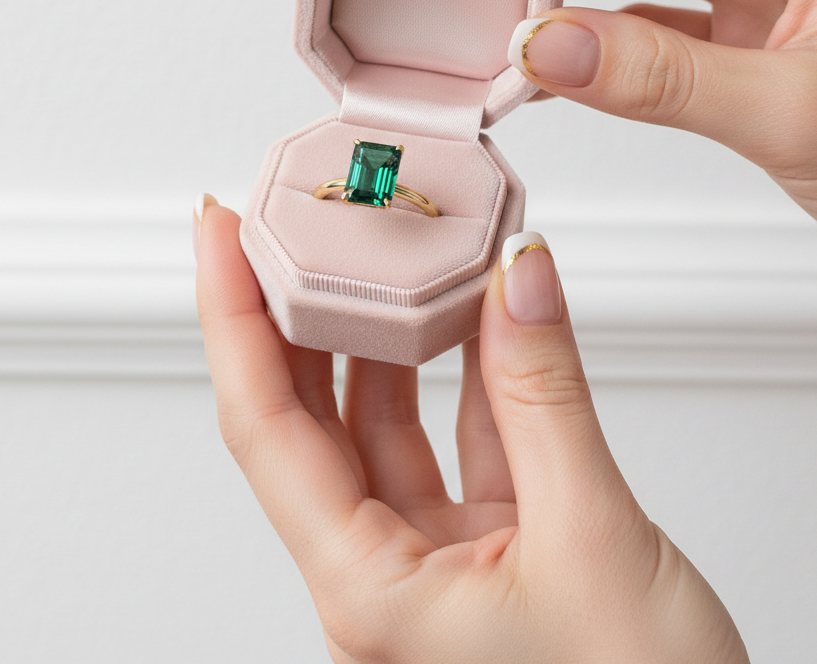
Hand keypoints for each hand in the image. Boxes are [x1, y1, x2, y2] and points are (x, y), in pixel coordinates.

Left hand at [196, 200, 749, 662]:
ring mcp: (436, 558)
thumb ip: (547, 395)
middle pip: (309, 418)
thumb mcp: (591, 537)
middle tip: (293, 225)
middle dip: (295, 313)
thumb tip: (518, 278)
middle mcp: (385, 575)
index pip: (266, 428)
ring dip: (388, 334)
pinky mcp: (490, 545)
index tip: (224, 236)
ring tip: (386, 252)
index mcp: (371, 592)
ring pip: (385, 421)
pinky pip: (460, 436)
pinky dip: (469, 370)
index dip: (234, 318)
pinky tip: (472, 313)